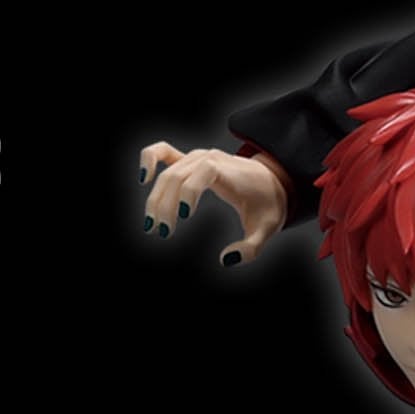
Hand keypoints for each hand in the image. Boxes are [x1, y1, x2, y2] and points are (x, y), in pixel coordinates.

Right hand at [139, 144, 287, 261]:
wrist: (271, 181)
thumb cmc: (268, 205)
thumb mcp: (267, 230)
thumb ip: (251, 248)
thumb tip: (226, 260)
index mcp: (228, 172)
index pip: (203, 173)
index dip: (190, 191)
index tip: (184, 216)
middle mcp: (209, 159)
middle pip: (178, 176)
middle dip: (167, 204)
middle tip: (163, 234)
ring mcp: (196, 157)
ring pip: (168, 172)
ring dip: (156, 198)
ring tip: (152, 226)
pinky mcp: (189, 160)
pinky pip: (163, 152)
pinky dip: (149, 160)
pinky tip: (143, 179)